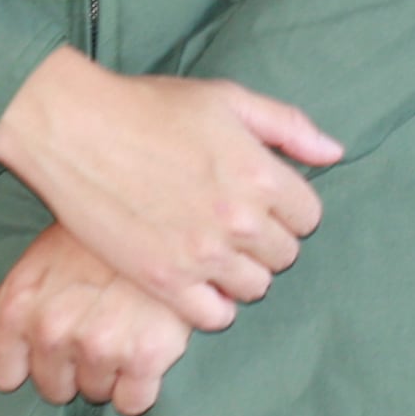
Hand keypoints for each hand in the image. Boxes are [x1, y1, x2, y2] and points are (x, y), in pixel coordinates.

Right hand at [0, 49, 341, 326]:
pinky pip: (214, 316)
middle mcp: (239, 221)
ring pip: (254, 287)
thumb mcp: (228, 99)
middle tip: (235, 223)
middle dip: (267, 239)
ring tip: (215, 248)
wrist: (79, 130)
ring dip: (242, 271)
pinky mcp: (163, 281)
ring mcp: (201, 255)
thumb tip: (335, 153)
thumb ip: (288, 126)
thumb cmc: (152, 107)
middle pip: (285, 254)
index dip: (289, 206)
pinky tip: (198, 278)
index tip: (263, 198)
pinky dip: (213, 303)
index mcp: (261, 174)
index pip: (309, 216)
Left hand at [0, 226, 192, 412]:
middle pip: (53, 388)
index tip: (55, 335)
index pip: (3, 373)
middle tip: (100, 319)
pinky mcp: (147, 356)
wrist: (171, 207)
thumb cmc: (99, 234)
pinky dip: (142, 382)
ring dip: (111, 368)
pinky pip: (132, 401)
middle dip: (74, 362)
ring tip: (127, 321)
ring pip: (94, 392)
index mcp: (21, 305)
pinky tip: (149, 341)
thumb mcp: (38, 260)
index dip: (28, 359)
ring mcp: (100, 344)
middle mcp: (54, 329)